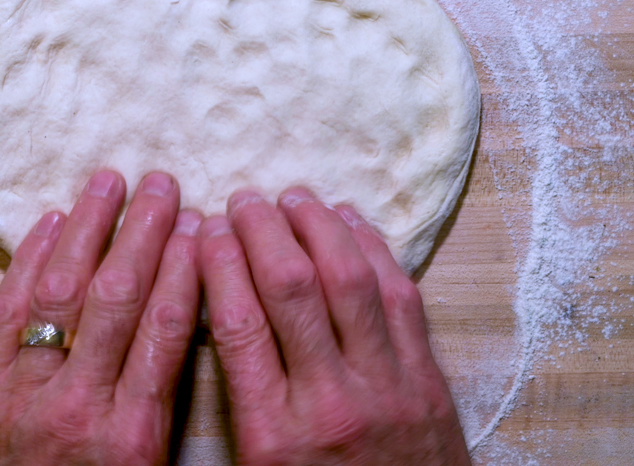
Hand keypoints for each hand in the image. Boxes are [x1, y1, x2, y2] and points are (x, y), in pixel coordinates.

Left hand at [0, 170, 200, 465]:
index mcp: (131, 436)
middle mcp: (78, 405)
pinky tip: (49, 223)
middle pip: (119, 298)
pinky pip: (4, 311)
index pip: (166, 330)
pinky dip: (27, 262)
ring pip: (61, 293)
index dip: (185, 269)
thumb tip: (188, 331)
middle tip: (163, 184)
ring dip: (88, 230)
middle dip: (144, 233)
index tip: (200, 226)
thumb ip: (161, 411)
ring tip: (109, 181)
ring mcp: (21, 392)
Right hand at [197, 188, 469, 465]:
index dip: (219, 264)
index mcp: (274, 435)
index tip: (207, 231)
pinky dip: (375, 251)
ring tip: (293, 198)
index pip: (238, 324)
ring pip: (350, 280)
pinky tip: (351, 223)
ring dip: (318, 227)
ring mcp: (386, 387)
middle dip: (262, 231)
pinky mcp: (427, 381)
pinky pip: (401, 298)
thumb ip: (239, 400)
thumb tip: (215, 315)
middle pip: (290, 288)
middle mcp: (330, 403)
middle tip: (244, 201)